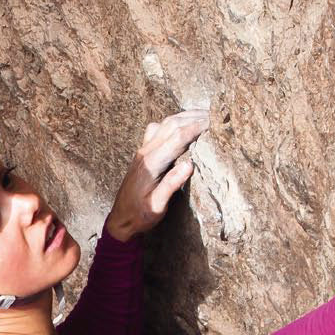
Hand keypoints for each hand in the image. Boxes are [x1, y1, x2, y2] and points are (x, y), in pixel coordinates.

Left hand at [104, 111, 206, 241]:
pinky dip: (173, 122)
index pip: (177, 138)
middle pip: (172, 124)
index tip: (213, 123)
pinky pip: (158, 129)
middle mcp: (146, 152)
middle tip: (213, 115)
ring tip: (203, 115)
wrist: (120, 219)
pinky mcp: (143, 153)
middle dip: (194, 117)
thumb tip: (189, 165)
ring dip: (184, 116)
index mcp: (151, 164)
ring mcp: (143, 151)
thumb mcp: (157, 206)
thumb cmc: (139, 216)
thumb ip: (171, 185)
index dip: (196, 128)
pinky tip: (182, 124)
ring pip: (164, 123)